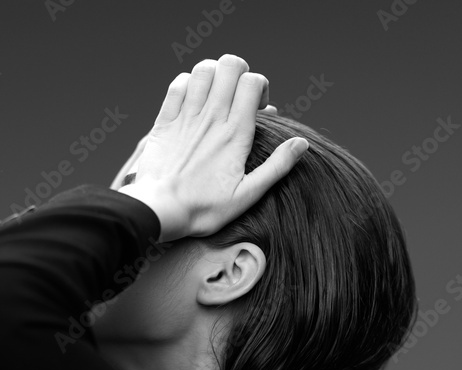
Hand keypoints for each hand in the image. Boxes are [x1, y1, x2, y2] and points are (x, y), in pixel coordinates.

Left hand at [116, 54, 306, 241]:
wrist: (159, 211)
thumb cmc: (203, 208)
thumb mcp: (247, 195)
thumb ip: (276, 167)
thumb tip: (301, 144)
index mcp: (235, 134)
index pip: (252, 82)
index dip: (260, 86)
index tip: (259, 108)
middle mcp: (212, 117)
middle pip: (230, 66)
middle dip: (239, 72)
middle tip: (238, 94)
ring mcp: (187, 116)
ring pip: (204, 69)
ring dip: (214, 75)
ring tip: (216, 94)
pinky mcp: (165, 120)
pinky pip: (177, 84)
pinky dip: (188, 83)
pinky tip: (192, 100)